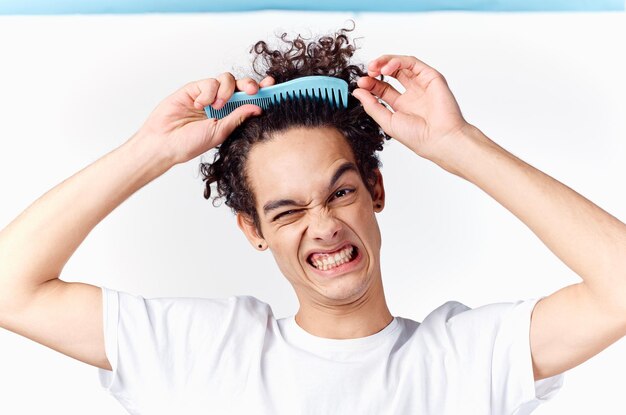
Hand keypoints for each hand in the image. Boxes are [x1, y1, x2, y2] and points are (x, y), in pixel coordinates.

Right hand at [136, 73, 275, 164]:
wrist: (164, 142)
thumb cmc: (189, 143)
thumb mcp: (220, 132)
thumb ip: (237, 117)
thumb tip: (258, 107)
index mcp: (230, 116)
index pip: (249, 100)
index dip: (261, 91)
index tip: (272, 85)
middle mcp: (221, 104)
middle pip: (241, 85)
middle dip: (249, 84)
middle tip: (252, 90)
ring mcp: (208, 95)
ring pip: (226, 79)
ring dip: (226, 91)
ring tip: (216, 107)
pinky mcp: (194, 89)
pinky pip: (209, 82)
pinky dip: (208, 92)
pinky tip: (199, 105)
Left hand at [352, 55, 469, 161]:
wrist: (439, 138)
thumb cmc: (418, 137)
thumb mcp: (387, 122)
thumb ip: (372, 106)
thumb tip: (357, 92)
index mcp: (402, 106)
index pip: (383, 89)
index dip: (370, 84)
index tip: (360, 84)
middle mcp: (412, 94)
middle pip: (391, 75)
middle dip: (376, 71)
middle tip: (367, 73)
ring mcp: (422, 84)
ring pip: (401, 65)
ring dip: (385, 62)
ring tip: (374, 68)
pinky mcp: (431, 77)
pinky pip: (412, 63)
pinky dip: (398, 61)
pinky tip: (387, 68)